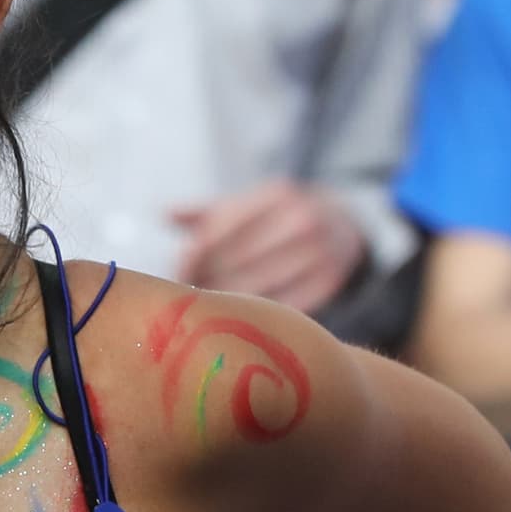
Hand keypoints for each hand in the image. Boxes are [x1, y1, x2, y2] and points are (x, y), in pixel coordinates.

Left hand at [173, 180, 366, 310]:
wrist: (347, 227)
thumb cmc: (281, 218)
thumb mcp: (252, 205)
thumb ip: (209, 213)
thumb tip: (163, 213)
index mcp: (277, 194)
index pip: (219, 229)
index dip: (191, 256)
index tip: (174, 274)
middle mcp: (302, 219)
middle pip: (234, 259)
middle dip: (204, 280)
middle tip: (186, 298)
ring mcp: (321, 250)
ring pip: (255, 286)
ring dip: (225, 301)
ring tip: (207, 310)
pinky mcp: (331, 281)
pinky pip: (281, 305)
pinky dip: (257, 313)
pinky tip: (240, 317)